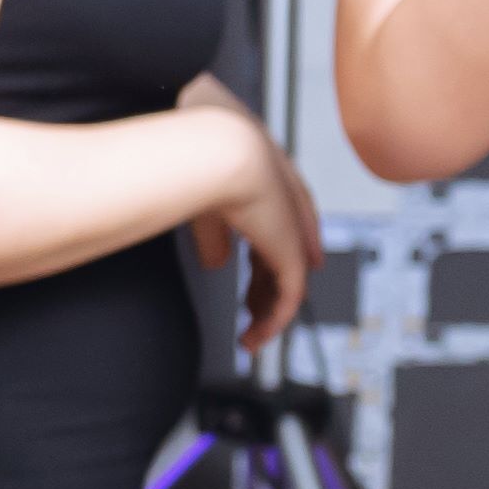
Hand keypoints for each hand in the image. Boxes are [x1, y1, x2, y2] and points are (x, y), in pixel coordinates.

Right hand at [177, 75, 319, 350]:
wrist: (216, 151)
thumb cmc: (195, 154)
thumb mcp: (198, 190)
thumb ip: (212, 231)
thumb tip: (216, 264)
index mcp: (263, 178)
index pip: (276, 220)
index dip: (269, 249)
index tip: (256, 278)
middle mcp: (284, 203)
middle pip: (283, 252)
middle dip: (266, 285)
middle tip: (251, 311)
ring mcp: (291, 228)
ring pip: (288, 279)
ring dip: (269, 311)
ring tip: (252, 337)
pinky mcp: (293, 254)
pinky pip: (289, 297)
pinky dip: (274, 321)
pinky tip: (256, 337)